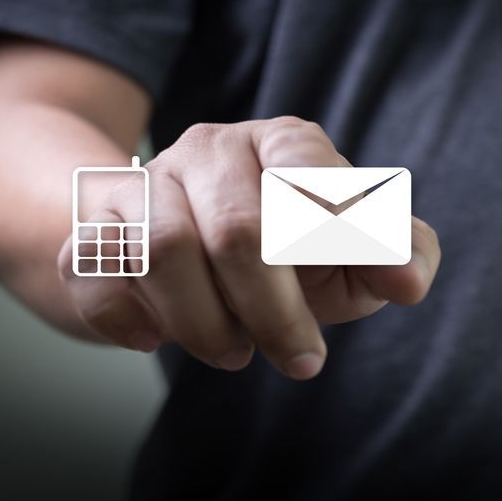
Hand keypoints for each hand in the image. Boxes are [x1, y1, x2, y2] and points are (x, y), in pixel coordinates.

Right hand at [58, 117, 440, 378]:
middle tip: (301, 358)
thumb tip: (407, 282)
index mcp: (284, 142)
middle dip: (275, 312)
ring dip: (205, 325)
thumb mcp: (355, 253)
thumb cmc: (294, 253)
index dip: (339, 240)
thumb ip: (399, 254)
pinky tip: (157, 340)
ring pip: (162, 250)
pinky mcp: (94, 226)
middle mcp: (212, 148)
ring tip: (235, 352)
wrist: (196, 254)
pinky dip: (126, 318)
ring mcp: (146, 182)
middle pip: (237, 230)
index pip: (312, 175)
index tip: (367, 294)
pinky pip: (94, 270)